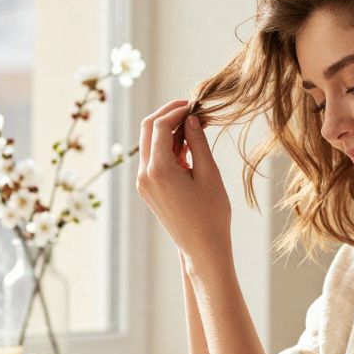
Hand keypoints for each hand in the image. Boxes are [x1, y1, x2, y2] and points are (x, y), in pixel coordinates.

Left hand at [135, 99, 231, 265]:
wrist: (202, 248)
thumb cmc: (211, 214)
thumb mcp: (208, 173)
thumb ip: (197, 142)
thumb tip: (190, 119)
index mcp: (158, 170)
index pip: (159, 126)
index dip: (176, 110)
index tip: (195, 104)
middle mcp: (144, 175)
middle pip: (147, 130)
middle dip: (167, 115)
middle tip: (191, 109)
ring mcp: (143, 183)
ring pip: (149, 143)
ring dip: (168, 131)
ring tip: (194, 128)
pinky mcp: (147, 189)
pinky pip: (153, 159)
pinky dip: (167, 147)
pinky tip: (188, 146)